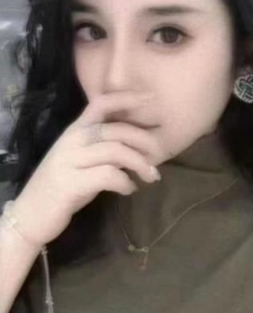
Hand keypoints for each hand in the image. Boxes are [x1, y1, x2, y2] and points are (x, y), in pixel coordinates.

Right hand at [13, 91, 163, 247]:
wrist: (31, 215)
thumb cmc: (62, 186)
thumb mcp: (81, 160)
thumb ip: (102, 147)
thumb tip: (139, 144)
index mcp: (75, 130)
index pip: (100, 103)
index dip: (126, 98)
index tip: (150, 97)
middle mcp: (72, 140)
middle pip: (116, 129)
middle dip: (143, 139)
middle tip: (160, 153)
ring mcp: (70, 160)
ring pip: (115, 151)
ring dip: (140, 163)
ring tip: (152, 176)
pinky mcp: (71, 183)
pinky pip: (108, 175)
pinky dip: (125, 182)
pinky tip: (130, 189)